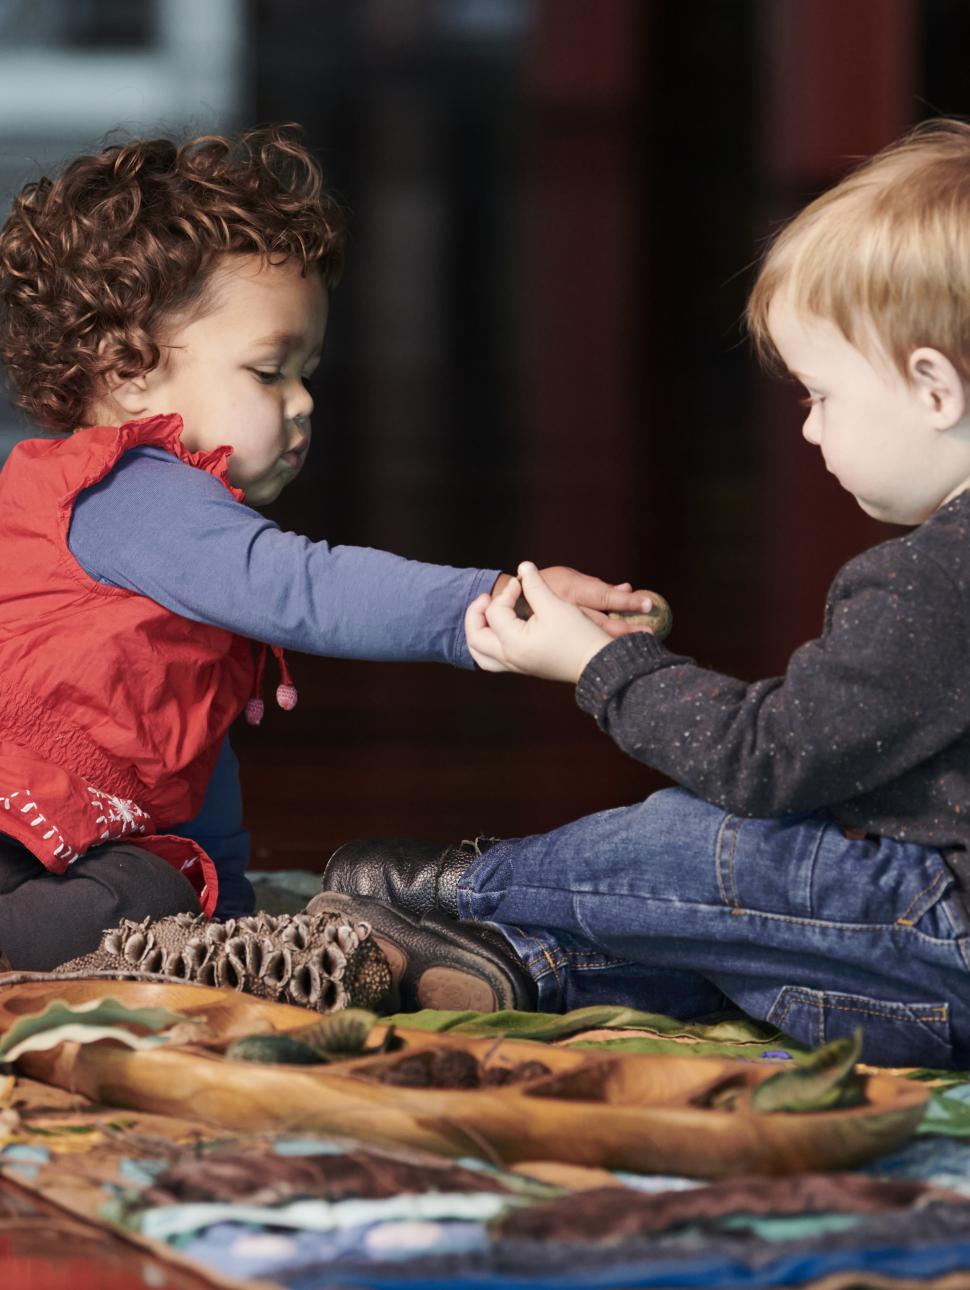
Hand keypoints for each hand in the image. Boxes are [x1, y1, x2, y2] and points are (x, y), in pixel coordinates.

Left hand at [468, 562, 616, 681]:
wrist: (598, 663)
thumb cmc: (579, 635)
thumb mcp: (555, 605)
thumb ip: (534, 584)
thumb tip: (523, 567)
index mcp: (514, 643)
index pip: (494, 612)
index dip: (507, 592)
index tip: (523, 584)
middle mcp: (510, 657)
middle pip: (475, 638)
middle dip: (475, 614)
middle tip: (487, 599)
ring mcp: (516, 665)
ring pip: (480, 654)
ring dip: (478, 633)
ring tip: (486, 616)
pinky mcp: (524, 667)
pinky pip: (493, 660)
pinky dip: (488, 645)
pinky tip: (500, 630)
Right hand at [491, 566, 655, 638]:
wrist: (508, 609)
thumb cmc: (541, 589)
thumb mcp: (567, 581)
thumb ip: (597, 587)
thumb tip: (627, 589)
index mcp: (571, 595)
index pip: (603, 599)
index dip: (625, 602)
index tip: (647, 604)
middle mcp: (568, 617)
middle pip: (604, 626)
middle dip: (628, 632)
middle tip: (651, 635)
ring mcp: (562, 634)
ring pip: (596, 639)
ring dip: (619, 643)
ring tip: (642, 648)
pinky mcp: (559, 646)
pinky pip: (586, 648)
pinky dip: (605, 650)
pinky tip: (620, 655)